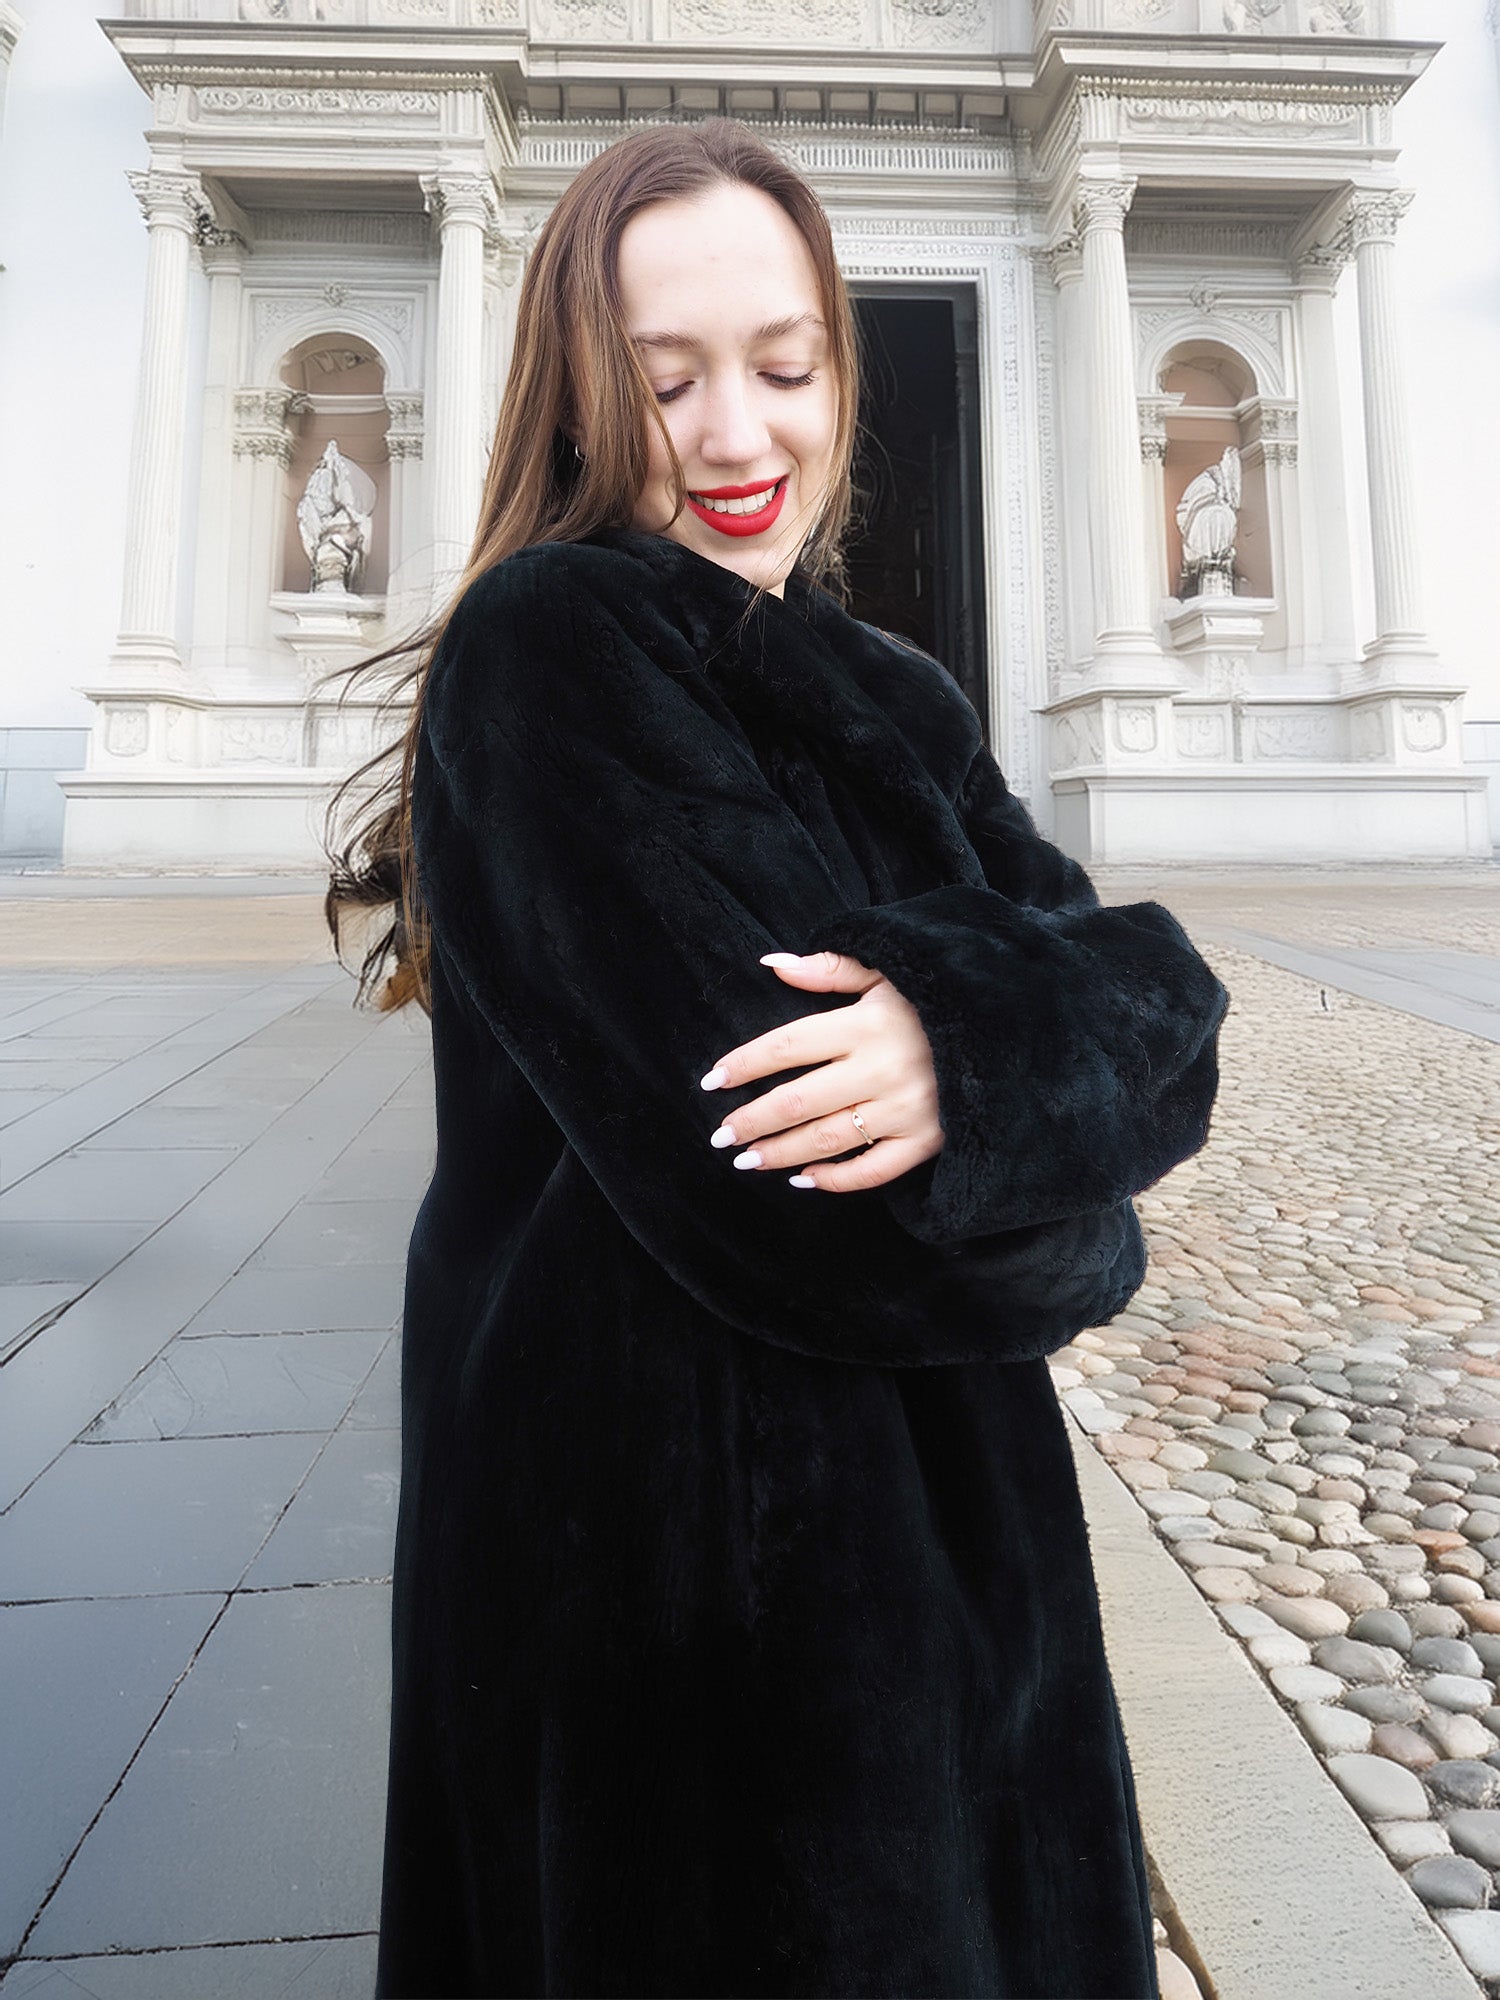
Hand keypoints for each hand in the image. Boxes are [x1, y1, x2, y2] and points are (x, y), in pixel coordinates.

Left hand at [698, 950, 945, 1192]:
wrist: (1010, 1027)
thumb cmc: (940, 997)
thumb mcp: (888, 971)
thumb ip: (829, 967)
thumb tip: (772, 962)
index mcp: (866, 1023)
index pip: (788, 1045)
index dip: (745, 1064)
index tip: (713, 1079)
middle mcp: (882, 1069)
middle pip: (797, 1101)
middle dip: (752, 1121)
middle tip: (721, 1135)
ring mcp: (905, 1110)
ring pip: (827, 1139)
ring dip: (780, 1154)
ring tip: (748, 1160)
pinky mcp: (928, 1140)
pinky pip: (873, 1170)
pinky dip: (836, 1180)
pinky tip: (805, 1179)